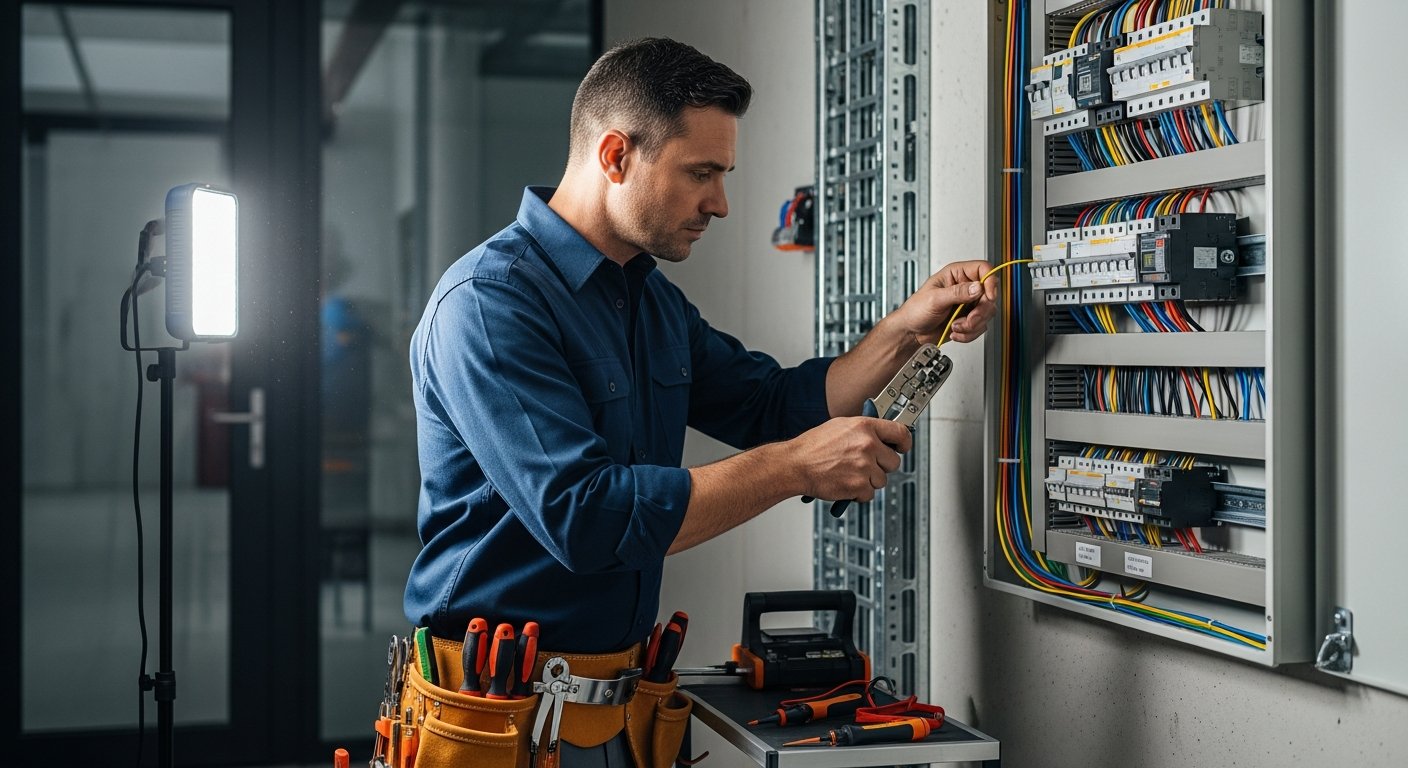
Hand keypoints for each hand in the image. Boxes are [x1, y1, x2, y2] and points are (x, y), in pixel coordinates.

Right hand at [789, 417, 912, 501]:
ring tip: (849, 474)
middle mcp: (867, 445)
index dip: (905, 443)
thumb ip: (863, 430)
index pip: (901, 433)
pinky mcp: (859, 485)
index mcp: (865, 427)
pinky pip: (870, 494)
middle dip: (881, 466)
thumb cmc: (812, 447)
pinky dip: (858, 493)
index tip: (902, 448)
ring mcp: (864, 466)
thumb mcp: (839, 427)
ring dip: (868, 481)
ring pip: (882, 480)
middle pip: (894, 462)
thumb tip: (879, 436)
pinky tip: (845, 483)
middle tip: (865, 465)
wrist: (795, 465)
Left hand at [893, 260, 998, 344]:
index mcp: (956, 274)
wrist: (911, 333)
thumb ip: (957, 292)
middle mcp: (964, 287)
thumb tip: (977, 287)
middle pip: (989, 295)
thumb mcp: (935, 299)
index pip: (983, 270)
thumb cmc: (915, 311)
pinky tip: (955, 332)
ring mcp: (968, 304)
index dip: (989, 282)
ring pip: (987, 313)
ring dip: (972, 325)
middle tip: (969, 320)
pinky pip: (981, 326)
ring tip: (955, 326)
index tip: (988, 296)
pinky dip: (969, 333)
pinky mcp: (969, 319)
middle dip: (980, 312)